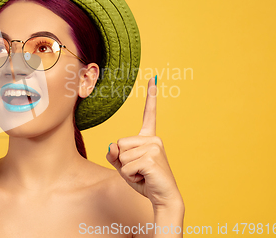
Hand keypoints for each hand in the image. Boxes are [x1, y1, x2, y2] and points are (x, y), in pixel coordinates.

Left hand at [106, 77, 182, 209]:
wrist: (163, 197)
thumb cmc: (144, 181)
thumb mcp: (124, 167)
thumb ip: (114, 155)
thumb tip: (112, 145)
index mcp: (149, 138)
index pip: (149, 114)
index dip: (151, 96)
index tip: (153, 78)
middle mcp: (153, 139)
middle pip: (120, 143)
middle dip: (123, 161)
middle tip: (139, 170)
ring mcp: (154, 147)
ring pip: (121, 155)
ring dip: (127, 170)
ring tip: (142, 174)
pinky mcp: (150, 157)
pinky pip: (125, 165)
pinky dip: (130, 175)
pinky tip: (144, 177)